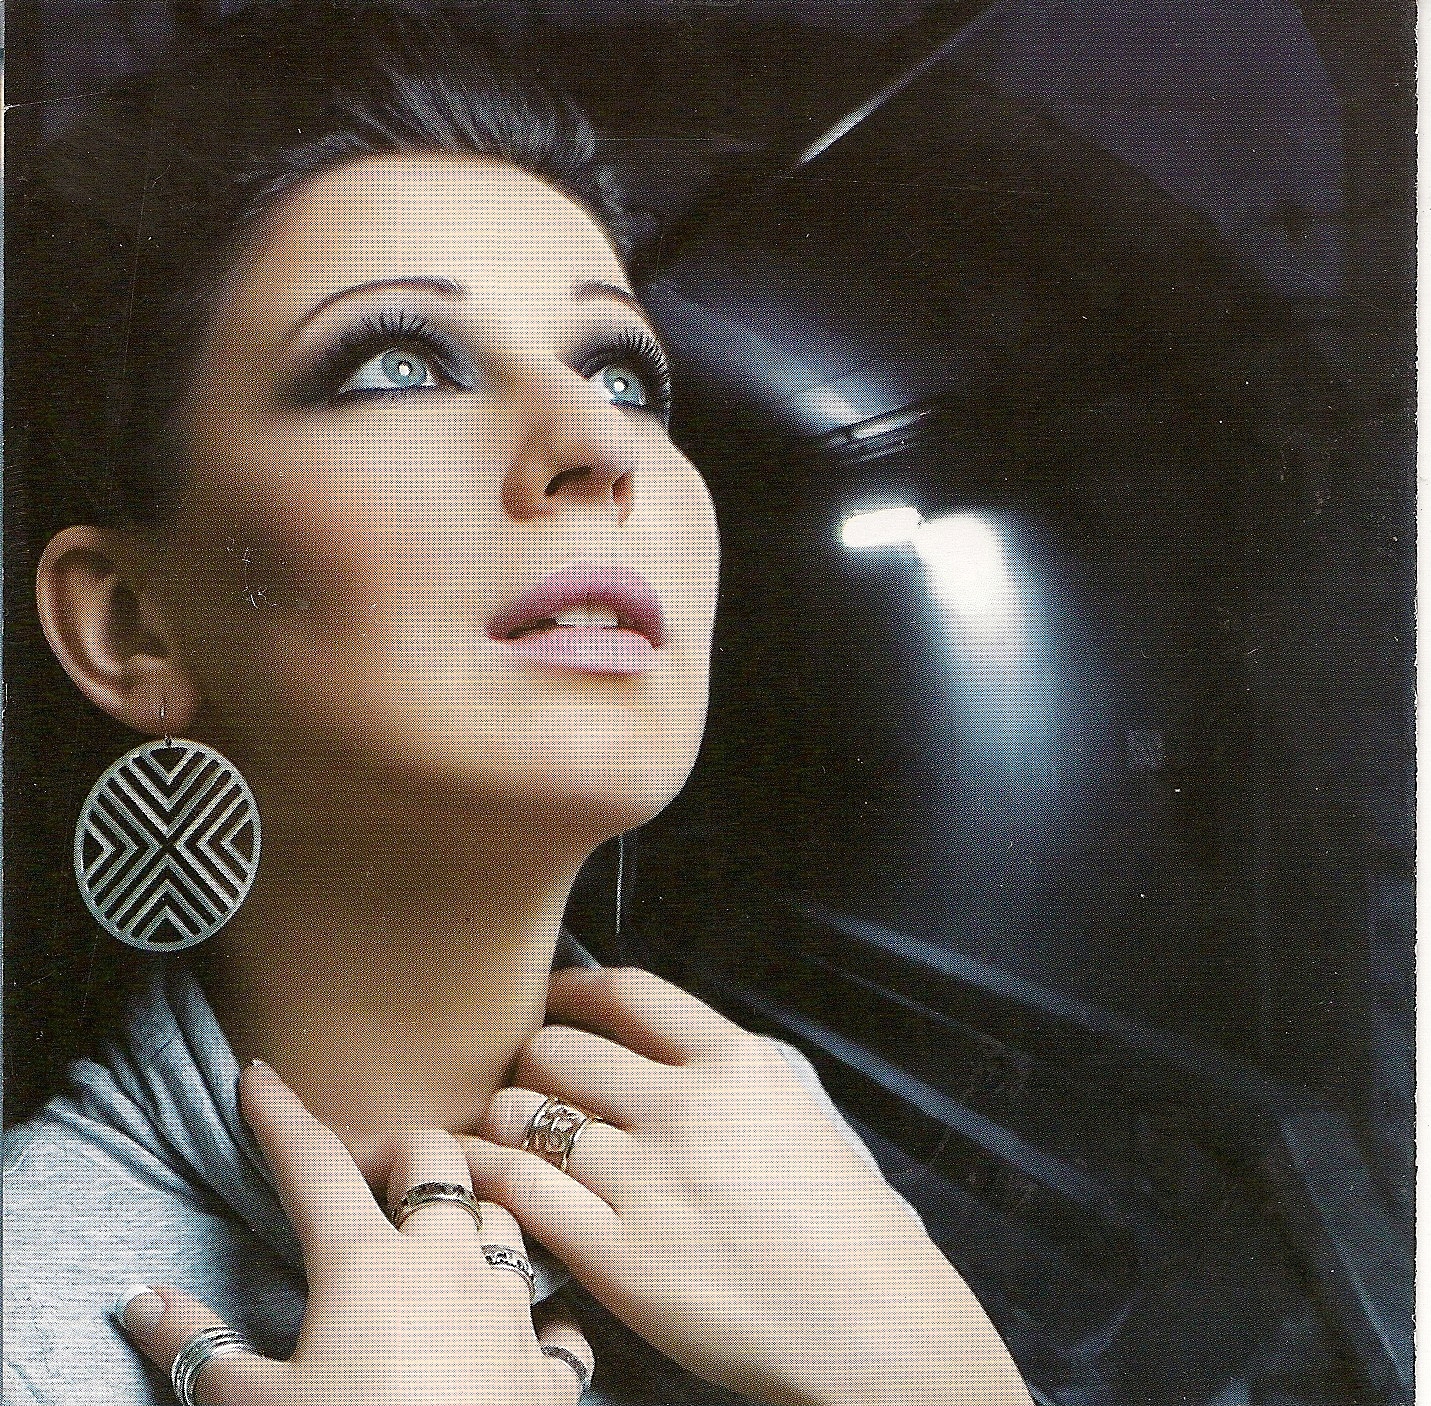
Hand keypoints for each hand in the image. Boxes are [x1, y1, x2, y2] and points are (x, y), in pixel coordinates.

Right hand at [116, 1062, 594, 1405]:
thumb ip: (199, 1348)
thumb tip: (143, 1299)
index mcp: (369, 1266)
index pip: (316, 1166)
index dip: (283, 1117)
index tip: (261, 1076)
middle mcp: (450, 1266)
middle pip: (437, 1160)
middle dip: (401, 1149)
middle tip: (366, 1169)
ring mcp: (511, 1311)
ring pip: (509, 1215)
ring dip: (479, 1208)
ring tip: (448, 1223)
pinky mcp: (549, 1369)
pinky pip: (557, 1314)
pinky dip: (539, 1311)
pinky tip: (522, 1324)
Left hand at [461, 968, 1030, 1405]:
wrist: (877, 1323)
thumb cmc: (847, 1223)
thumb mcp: (799, 1107)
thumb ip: (726, 1070)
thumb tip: (652, 1048)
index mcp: (737, 1064)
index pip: (627, 994)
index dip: (572, 989)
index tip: (554, 997)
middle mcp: (687, 1110)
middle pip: (559, 1048)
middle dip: (533, 1059)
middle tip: (532, 1083)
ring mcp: (651, 1183)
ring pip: (524, 1113)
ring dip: (504, 1117)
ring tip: (505, 1132)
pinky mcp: (621, 1259)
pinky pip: (522, 1190)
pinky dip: (490, 1173)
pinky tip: (485, 1173)